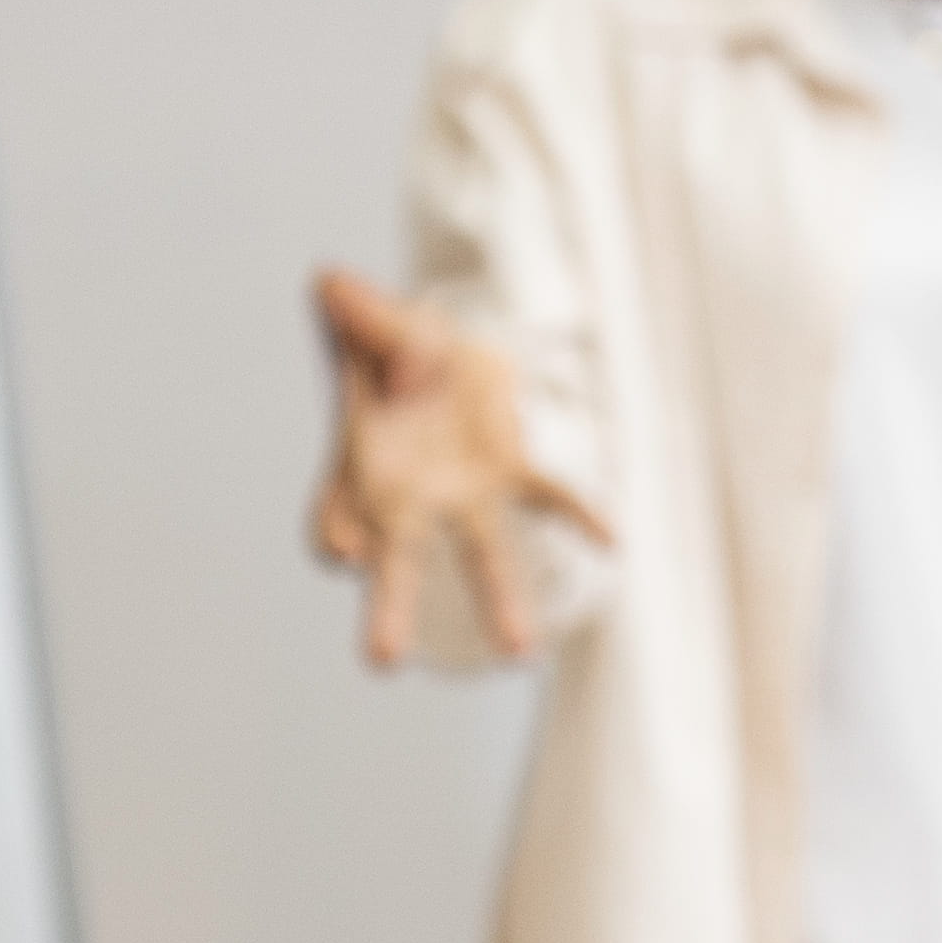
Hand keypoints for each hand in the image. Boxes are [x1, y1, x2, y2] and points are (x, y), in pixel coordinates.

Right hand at [308, 270, 605, 668]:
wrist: (440, 347)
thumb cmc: (395, 346)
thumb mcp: (378, 322)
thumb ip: (360, 311)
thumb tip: (331, 282)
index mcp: (358, 472)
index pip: (335, 523)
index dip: (338, 536)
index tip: (347, 551)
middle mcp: (407, 501)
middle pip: (395, 565)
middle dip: (389, 609)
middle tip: (383, 660)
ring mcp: (460, 495)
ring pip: (478, 552)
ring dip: (497, 599)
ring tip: (519, 652)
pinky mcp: (508, 473)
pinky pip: (546, 497)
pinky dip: (577, 516)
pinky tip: (610, 539)